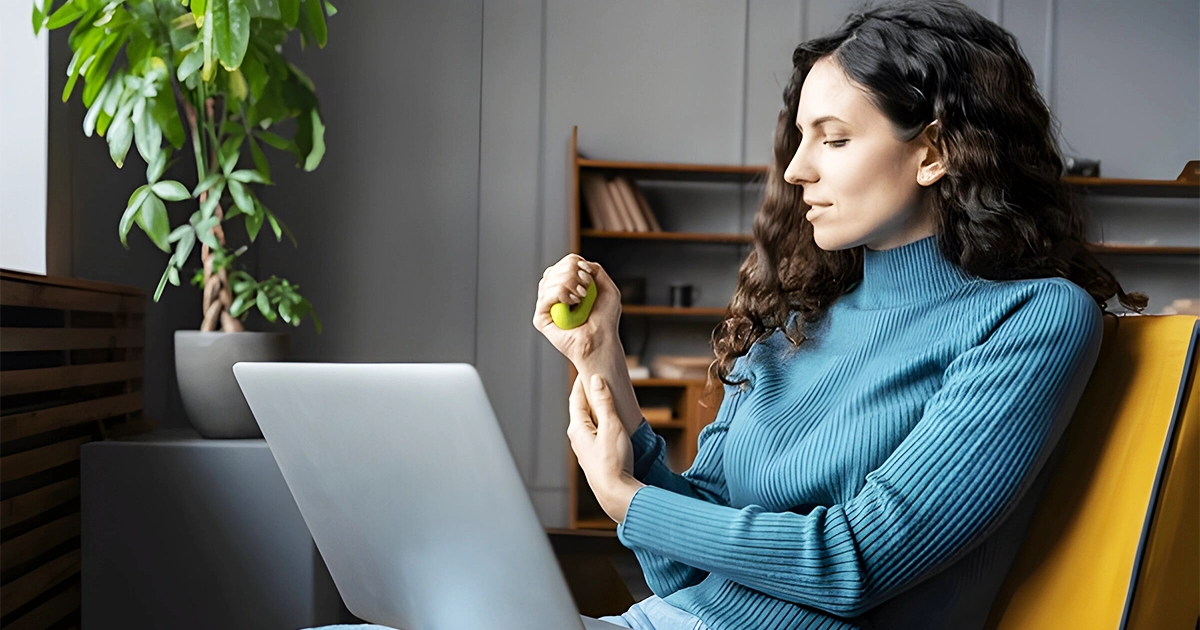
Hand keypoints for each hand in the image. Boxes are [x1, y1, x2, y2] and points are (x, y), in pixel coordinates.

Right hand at [533, 254, 622, 367]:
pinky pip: (545, 296)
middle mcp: (555, 293)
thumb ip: (595, 269)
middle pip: (556, 268)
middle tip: (584, 292)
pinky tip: (570, 304)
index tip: (588, 280)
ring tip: (579, 300)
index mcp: (569, 285)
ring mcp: (547, 305)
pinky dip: (560, 295)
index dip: (577, 265)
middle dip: (573, 275)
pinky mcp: (541, 318)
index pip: (566, 262)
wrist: (601, 340)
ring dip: (568, 284)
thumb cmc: (605, 320)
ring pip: (549, 279)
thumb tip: (577, 263)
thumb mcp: (608, 289)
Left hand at [568, 373, 643, 522]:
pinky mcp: (594, 457)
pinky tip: (611, 424)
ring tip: (607, 399)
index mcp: (578, 428)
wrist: (616, 493)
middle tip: (599, 380)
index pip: (577, 398)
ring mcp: (585, 449)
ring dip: (596, 409)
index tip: (589, 368)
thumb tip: (596, 380)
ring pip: (588, 422)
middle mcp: (577, 438)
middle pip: (581, 409)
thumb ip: (604, 402)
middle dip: (589, 394)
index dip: (583, 382)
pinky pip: (595, 433)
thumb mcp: (611, 426)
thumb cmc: (614, 462)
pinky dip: (601, 423)